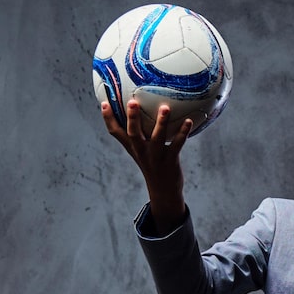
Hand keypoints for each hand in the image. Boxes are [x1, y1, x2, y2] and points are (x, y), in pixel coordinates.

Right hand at [101, 99, 191, 234]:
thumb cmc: (152, 165)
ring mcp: (155, 156)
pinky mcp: (170, 160)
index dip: (108, 118)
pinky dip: (183, 133)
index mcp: (132, 147)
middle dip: (132, 118)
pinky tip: (189, 121)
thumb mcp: (141, 151)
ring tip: (165, 108)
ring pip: (157, 138)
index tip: (104, 103)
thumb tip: (141, 111)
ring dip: (161, 122)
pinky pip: (177, 145)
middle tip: (132, 102)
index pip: (115, 132)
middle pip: (133, 133)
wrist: (164, 191)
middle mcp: (141, 151)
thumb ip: (138, 134)